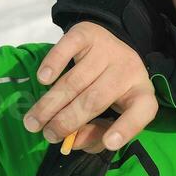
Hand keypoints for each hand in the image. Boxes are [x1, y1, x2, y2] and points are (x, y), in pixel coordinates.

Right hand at [24, 22, 160, 152]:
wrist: (108, 46)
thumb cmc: (108, 90)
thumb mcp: (110, 115)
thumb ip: (94, 134)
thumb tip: (72, 141)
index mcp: (141, 93)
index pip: (143, 110)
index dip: (127, 127)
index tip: (109, 143)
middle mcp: (129, 69)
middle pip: (96, 99)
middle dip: (67, 121)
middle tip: (47, 136)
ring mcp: (109, 49)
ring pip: (76, 80)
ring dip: (51, 103)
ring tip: (33, 122)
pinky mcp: (89, 33)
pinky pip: (69, 47)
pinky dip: (54, 63)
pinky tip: (43, 79)